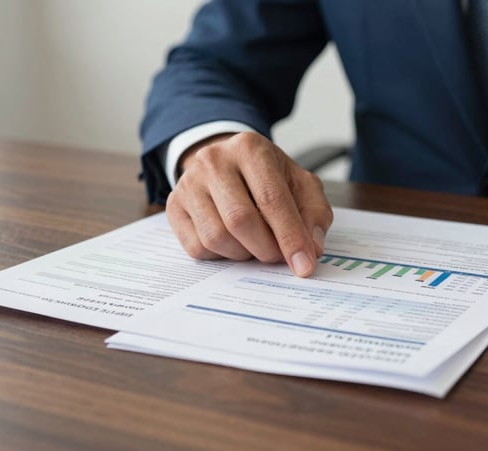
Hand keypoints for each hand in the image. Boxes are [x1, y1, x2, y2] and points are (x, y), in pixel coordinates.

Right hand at [166, 131, 332, 276]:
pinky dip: (221, 256)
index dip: (290, 237)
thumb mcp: (300, 185)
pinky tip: (233, 243)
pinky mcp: (174, 206)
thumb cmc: (268, 178)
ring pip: (215, 237)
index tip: (304, 266)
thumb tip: (311, 249)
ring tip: (256, 245)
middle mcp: (214, 161)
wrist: (228, 165)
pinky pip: (197, 247)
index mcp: (250, 148)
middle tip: (278, 256)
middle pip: (240, 220)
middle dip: (266, 249)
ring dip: (243, 253)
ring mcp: (189, 183)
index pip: (271, 199)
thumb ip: (313, 215)